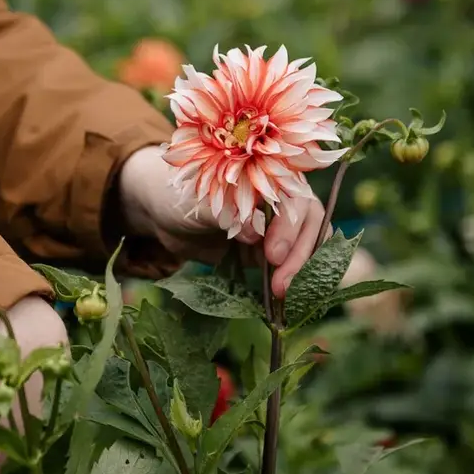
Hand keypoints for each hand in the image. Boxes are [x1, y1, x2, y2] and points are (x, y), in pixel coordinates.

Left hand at [117, 145, 326, 296]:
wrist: (164, 214)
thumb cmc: (181, 195)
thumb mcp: (199, 201)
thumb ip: (226, 213)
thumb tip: (253, 233)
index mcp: (269, 176)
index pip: (295, 198)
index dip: (289, 227)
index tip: (273, 254)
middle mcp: (280, 199)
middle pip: (310, 223)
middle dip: (300, 255)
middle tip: (282, 285)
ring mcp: (276, 227)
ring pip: (306, 245)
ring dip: (300, 271)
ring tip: (283, 294)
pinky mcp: (268, 252)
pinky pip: (289, 265)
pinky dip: (291, 279)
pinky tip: (283, 297)